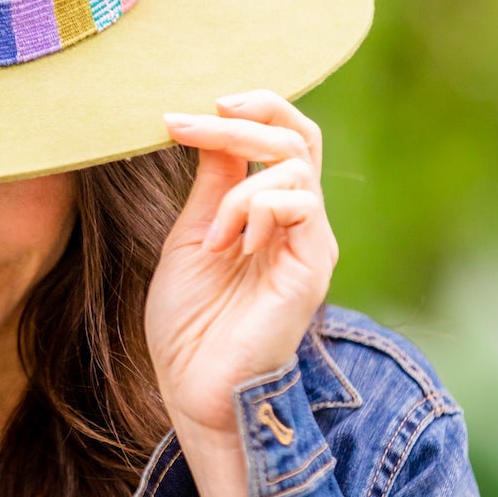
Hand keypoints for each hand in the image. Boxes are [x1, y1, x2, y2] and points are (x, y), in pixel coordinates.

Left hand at [145, 91, 337, 438]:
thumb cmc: (190, 323)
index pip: (285, 135)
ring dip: (236, 188)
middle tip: (185, 125)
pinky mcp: (313, 267)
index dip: (251, 108)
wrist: (195, 388)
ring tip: (211, 237)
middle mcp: (300, 223)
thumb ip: (212, 182)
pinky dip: (254, 210)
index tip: (189, 113)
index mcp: (272, 212)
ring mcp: (311, 244)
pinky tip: (232, 249)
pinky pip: (297, 204)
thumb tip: (213, 123)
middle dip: (239, 121)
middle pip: (296, 136)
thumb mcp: (192, 235)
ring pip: (294, 166)